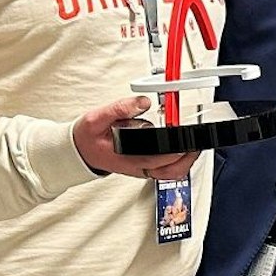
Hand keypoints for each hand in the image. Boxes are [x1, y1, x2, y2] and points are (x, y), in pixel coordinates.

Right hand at [73, 96, 201, 180]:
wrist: (79, 151)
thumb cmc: (87, 137)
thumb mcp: (96, 118)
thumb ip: (120, 109)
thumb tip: (142, 103)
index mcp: (127, 159)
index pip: (157, 160)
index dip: (174, 151)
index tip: (185, 137)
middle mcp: (138, 168)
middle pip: (170, 171)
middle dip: (188, 157)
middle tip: (196, 141)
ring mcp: (142, 170)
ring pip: (171, 173)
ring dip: (186, 161)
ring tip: (193, 143)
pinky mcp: (144, 168)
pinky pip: (167, 170)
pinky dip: (178, 161)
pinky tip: (183, 147)